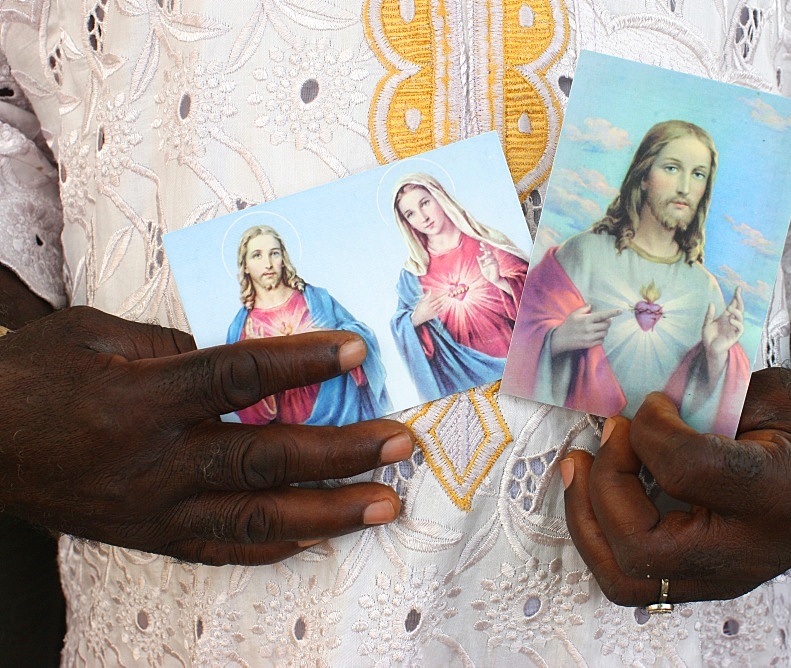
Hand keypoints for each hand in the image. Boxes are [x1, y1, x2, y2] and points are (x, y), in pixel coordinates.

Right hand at [0, 307, 413, 565]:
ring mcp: (156, 507)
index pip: (239, 376)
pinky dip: (276, 545)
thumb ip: (173, 342)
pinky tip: (320, 536)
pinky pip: (223, 548)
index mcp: (143, 397)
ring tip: (385, 504)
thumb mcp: (95, 334)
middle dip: (342, 451)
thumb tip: (244, 350)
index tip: (356, 352)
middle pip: (267, 456)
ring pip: (258, 516)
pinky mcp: (150, 535)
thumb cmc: (32, 378)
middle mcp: (157, 459)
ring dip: (330, 511)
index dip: (302, 362)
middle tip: (399, 443)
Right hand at [411, 289, 446, 325]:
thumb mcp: (421, 301)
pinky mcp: (434, 314)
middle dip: (444, 296)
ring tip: (447, 298)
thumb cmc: (419, 308)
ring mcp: (433, 310)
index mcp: (427, 301)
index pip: (436, 296)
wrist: (418, 317)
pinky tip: (444, 305)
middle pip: (439, 300)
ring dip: (444, 301)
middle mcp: (431, 306)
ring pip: (440, 305)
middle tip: (448, 294)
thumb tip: (430, 290)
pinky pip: (440, 310)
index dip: (441, 294)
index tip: (446, 291)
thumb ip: (426, 295)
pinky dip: (443, 307)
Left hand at [477, 242, 501, 285]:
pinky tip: (484, 265)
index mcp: (488, 259)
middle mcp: (492, 259)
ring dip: (486, 256)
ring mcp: (495, 262)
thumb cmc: (488, 274)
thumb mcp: (482, 268)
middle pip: (490, 252)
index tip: (481, 242)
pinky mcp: (496, 265)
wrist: (493, 280)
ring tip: (481, 259)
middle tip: (480, 248)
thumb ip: (480, 262)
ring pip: (491, 256)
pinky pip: (492, 262)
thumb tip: (477, 256)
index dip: (484, 247)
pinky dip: (488, 263)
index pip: (487, 251)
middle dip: (486, 249)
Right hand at [550, 305, 621, 354]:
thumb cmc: (568, 325)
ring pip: (605, 333)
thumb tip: (591, 305)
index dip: (613, 313)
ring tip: (599, 328)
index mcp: (586, 319)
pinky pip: (601, 340)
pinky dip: (601, 337)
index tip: (621, 311)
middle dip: (608, 322)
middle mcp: (589, 328)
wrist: (560, 339)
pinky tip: (596, 335)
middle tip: (605, 321)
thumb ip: (584, 309)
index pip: (603, 315)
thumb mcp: (574, 314)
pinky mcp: (589, 344)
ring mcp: (590, 337)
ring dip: (605, 330)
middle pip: (606, 325)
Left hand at [562, 367, 790, 603]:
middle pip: (642, 549)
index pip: (687, 472)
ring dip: (587, 523)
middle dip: (605, 486)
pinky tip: (598, 491)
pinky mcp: (708, 579)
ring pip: (627, 579)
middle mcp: (748, 550)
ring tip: (579, 467)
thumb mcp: (775, 393)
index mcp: (776, 494)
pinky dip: (602, 536)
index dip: (652, 430)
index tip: (652, 403)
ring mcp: (726, 576)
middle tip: (608, 434)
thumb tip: (641, 406)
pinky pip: (636, 578)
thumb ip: (708, 398)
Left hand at [701, 287, 743, 380]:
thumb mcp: (706, 324)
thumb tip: (711, 303)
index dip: (736, 297)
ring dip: (737, 312)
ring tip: (729, 308)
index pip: (733, 304)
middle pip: (739, 308)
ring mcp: (734, 328)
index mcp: (725, 317)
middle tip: (738, 293)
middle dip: (739, 300)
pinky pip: (740, 328)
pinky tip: (731, 320)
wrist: (710, 350)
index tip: (738, 288)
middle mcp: (731, 321)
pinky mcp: (735, 336)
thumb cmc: (709, 338)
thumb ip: (709, 315)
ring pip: (740, 318)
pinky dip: (737, 324)